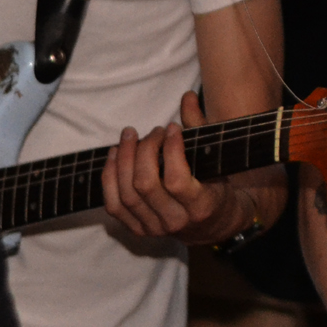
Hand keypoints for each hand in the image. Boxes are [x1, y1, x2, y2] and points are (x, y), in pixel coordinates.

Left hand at [101, 91, 229, 244]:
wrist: (213, 224)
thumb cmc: (217, 185)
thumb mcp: (215, 159)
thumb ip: (200, 127)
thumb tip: (187, 96)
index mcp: (201, 206)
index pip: (176, 180)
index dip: (170, 150)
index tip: (172, 128)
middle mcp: (175, 222)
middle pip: (145, 185)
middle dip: (144, 150)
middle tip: (153, 131)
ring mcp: (153, 228)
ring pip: (126, 194)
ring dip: (123, 160)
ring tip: (130, 136)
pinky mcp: (137, 229)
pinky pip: (113, 205)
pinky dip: (109, 177)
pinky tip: (114, 155)